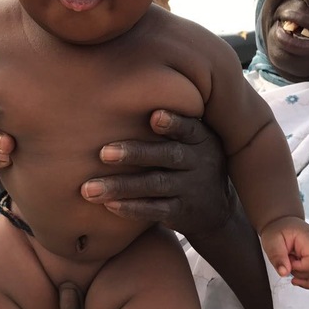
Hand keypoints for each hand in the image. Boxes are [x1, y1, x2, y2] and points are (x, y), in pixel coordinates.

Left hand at [80, 109, 231, 238]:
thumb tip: (121, 95)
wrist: (218, 210)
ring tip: (90, 188)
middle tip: (103, 153)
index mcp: (200, 139)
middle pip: (167, 156)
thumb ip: (172, 124)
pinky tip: (109, 205)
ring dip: (121, 186)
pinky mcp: (181, 213)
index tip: (154, 117)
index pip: (188, 128)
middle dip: (135, 154)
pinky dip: (132, 208)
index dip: (173, 123)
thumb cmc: (191, 163)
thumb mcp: (193, 142)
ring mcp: (190, 189)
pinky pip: (155, 210)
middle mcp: (198, 162)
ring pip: (155, 185)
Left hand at [261, 216, 308, 288]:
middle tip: (289, 262)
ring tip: (294, 276)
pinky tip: (299, 280)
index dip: (302, 267)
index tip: (289, 261)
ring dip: (308, 281)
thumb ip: (277, 257)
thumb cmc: (279, 231)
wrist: (284, 224)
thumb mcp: (272, 241)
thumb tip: (284, 273)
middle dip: (301, 274)